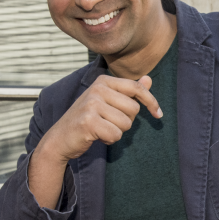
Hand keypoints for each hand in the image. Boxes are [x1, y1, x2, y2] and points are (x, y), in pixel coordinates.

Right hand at [28, 75, 161, 207]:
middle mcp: (97, 89)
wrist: (60, 138)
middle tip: (108, 122)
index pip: (136, 88)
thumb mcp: (107, 102)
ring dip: (117, 131)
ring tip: (101, 129)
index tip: (158, 114)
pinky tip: (97, 136)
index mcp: (103, 81)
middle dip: (126, 121)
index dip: (151, 101)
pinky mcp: (88, 121)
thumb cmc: (87, 119)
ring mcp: (91, 104)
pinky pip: (115, 134)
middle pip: (133, 109)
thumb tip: (148, 79)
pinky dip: (109, 140)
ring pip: (126, 123)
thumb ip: (128, 91)